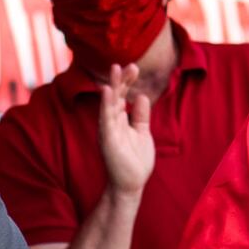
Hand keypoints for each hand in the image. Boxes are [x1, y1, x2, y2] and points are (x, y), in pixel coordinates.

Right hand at [99, 64, 154, 194]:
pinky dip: (106, 104)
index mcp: (119, 119)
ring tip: (115, 68)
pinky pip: (105, 119)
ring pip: (109, 103)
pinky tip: (108, 91)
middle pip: (114, 95)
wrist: (131, 184)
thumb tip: (141, 96)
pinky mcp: (107, 139)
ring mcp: (108, 130)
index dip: (127, 81)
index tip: (134, 67)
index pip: (121, 95)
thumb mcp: (142, 133)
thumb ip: (140, 115)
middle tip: (128, 64)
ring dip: (112, 86)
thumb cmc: (135, 161)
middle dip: (120, 79)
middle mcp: (111, 122)